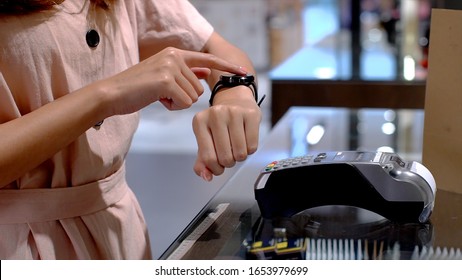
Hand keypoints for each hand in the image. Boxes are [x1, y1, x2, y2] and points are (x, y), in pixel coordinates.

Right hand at [100, 47, 245, 116]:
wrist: (112, 94)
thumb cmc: (137, 89)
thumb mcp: (163, 77)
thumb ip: (185, 74)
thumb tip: (204, 73)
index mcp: (175, 53)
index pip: (207, 60)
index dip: (226, 67)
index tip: (243, 72)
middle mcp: (174, 56)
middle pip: (199, 87)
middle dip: (184, 97)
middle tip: (163, 94)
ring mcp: (171, 67)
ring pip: (193, 96)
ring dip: (178, 102)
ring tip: (158, 96)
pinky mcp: (166, 80)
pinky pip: (185, 103)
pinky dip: (173, 107)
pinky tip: (157, 100)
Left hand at [192, 87, 261, 180]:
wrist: (235, 100)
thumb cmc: (219, 124)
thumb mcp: (205, 139)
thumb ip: (202, 161)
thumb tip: (206, 176)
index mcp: (200, 121)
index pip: (208, 158)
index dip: (215, 169)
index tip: (218, 167)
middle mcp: (215, 114)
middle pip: (225, 157)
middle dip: (228, 163)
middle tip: (229, 155)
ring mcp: (234, 112)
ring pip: (240, 153)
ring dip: (240, 157)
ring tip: (236, 147)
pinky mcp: (251, 114)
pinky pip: (252, 146)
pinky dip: (250, 150)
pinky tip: (245, 141)